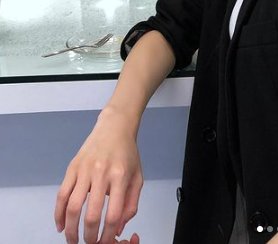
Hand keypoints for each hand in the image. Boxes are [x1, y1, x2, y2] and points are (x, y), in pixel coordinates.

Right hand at [55, 107, 143, 243]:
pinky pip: (61, 194)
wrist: (114, 127)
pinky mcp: (72, 167)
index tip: (106, 242)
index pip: (113, 214)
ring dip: (70, 229)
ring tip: (72, 240)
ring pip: (72, 206)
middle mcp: (101, 173)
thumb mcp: (137, 177)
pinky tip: (60, 225)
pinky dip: (58, 213)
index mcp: (120, 176)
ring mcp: (84, 169)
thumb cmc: (127, 153)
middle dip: (88, 236)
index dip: (108, 234)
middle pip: (91, 214)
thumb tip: (118, 228)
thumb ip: (131, 204)